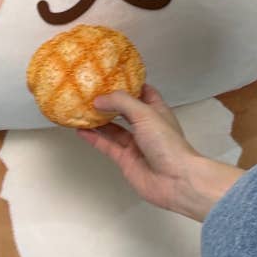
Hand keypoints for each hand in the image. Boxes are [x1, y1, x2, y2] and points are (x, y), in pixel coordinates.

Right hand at [77, 84, 243, 220]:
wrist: (174, 180)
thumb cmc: (168, 144)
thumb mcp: (145, 114)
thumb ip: (122, 103)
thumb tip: (100, 99)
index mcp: (157, 111)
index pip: (143, 92)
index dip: (129, 84)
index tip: (112, 76)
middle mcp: (146, 126)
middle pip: (125, 110)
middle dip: (110, 102)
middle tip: (91, 92)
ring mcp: (136, 144)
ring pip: (113, 128)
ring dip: (98, 120)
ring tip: (81, 109)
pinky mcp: (126, 159)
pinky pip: (107, 145)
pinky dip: (94, 138)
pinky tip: (82, 130)